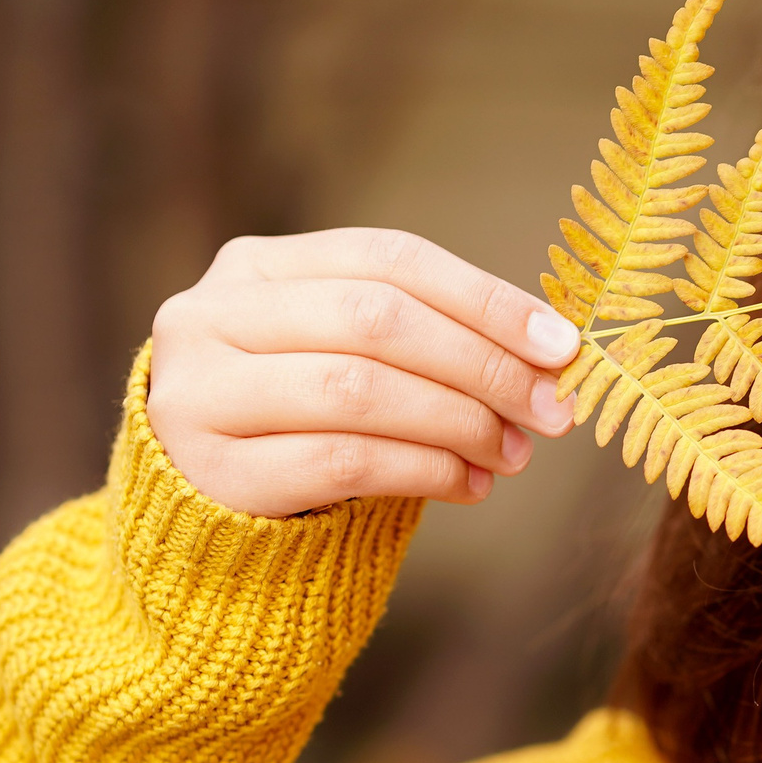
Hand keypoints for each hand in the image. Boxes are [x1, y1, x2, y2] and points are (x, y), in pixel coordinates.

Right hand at [146, 228, 583, 516]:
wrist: (202, 504)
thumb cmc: (301, 414)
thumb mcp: (350, 353)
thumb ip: (429, 335)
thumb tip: (552, 353)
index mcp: (255, 265)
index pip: (391, 258)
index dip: (485, 298)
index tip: (561, 345)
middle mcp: (211, 315)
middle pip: (377, 319)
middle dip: (482, 365)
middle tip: (550, 411)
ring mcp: (200, 393)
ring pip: (358, 391)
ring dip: (458, 422)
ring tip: (513, 453)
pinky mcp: (212, 470)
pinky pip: (342, 461)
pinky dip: (423, 470)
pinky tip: (467, 484)